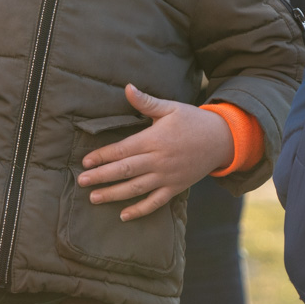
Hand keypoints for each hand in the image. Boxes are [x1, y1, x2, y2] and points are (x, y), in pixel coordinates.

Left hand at [77, 84, 233, 220]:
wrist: (222, 140)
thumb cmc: (193, 121)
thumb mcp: (171, 108)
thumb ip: (146, 102)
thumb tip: (127, 88)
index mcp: (154, 139)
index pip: (122, 150)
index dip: (103, 156)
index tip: (86, 161)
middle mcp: (159, 160)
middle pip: (125, 170)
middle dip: (101, 177)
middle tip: (82, 182)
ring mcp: (167, 176)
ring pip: (136, 188)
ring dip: (114, 194)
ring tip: (94, 198)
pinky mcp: (176, 187)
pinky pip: (156, 202)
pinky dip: (140, 210)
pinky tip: (124, 215)